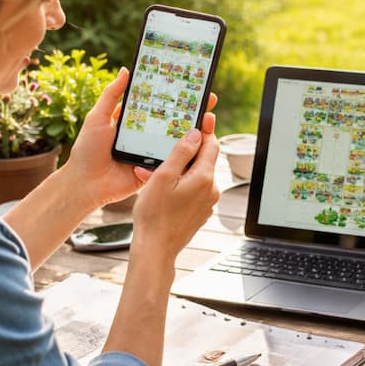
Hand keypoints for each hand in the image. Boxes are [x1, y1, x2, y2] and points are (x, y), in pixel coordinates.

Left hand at [67, 68, 216, 207]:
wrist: (86, 184)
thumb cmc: (88, 150)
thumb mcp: (98, 117)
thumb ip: (111, 94)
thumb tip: (125, 70)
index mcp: (134, 121)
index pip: (158, 104)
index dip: (173, 95)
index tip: (191, 84)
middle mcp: (146, 136)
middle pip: (172, 120)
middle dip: (191, 110)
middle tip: (209, 99)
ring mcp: (151, 153)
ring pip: (177, 140)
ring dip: (193, 131)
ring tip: (208, 119)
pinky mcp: (154, 170)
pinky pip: (172, 161)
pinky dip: (185, 154)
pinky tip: (200, 143)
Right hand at [129, 126, 220, 259]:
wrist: (155, 249)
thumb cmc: (154, 214)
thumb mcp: (163, 177)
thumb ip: (181, 153)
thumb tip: (196, 134)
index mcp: (204, 177)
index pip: (211, 145)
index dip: (206, 129)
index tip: (204, 116)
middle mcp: (211, 190)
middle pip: (203, 160)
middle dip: (185, 152)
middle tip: (167, 145)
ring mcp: (207, 203)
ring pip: (195, 176)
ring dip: (179, 170)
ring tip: (153, 172)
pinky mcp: (200, 212)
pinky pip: (192, 191)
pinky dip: (179, 185)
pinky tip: (160, 188)